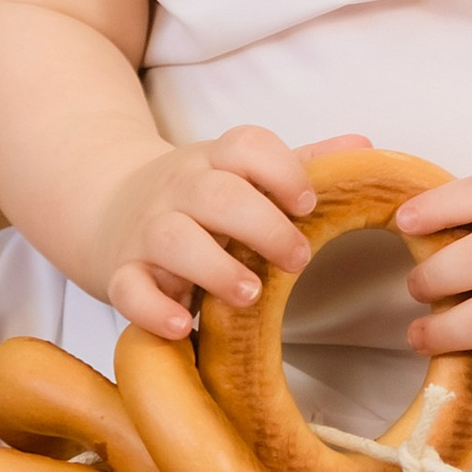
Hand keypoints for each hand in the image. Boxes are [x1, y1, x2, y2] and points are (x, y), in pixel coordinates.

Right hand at [98, 128, 367, 339]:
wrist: (106, 205)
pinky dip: (153, 308)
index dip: (281, 171)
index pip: (246, 146)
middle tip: (298, 258)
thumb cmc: (197, 196)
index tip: (307, 204)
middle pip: (217, 194)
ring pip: (173, 238)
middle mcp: (179, 189)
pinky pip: (129, 289)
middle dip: (263, 226)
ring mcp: (147, 230)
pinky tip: (183, 325)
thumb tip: (366, 146)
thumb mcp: (241, 173)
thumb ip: (300, 164)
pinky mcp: (120, 272)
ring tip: (250, 295)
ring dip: (214, 266)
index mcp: (214, 161)